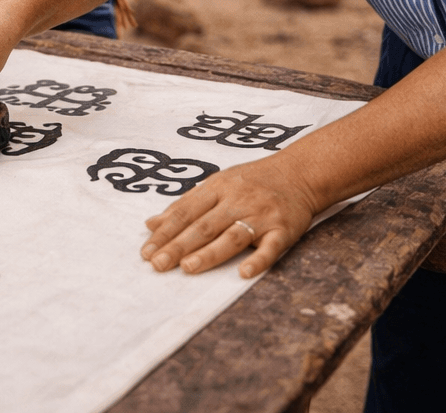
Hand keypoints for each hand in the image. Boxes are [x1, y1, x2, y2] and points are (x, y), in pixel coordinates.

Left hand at [141, 155, 320, 277]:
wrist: (299, 172)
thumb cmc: (251, 181)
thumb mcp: (216, 184)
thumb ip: (185, 204)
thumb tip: (151, 224)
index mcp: (217, 188)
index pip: (184, 213)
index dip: (164, 232)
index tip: (146, 251)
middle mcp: (237, 201)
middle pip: (203, 226)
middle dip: (178, 245)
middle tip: (158, 264)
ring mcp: (260, 215)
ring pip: (231, 236)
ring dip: (209, 253)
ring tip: (188, 268)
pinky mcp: (283, 229)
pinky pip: (270, 247)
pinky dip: (257, 260)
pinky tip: (243, 273)